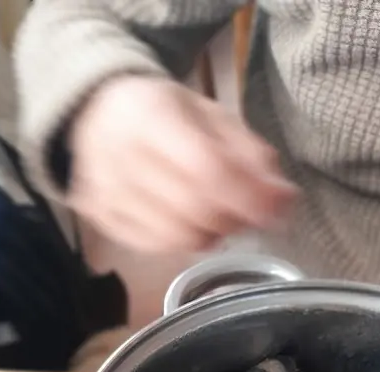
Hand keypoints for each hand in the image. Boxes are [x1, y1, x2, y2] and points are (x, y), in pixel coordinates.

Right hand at [68, 76, 297, 251]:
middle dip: (234, 218)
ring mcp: (107, 194)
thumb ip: (250, 155)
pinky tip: (192, 223)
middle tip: (251, 213)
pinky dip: (185, 242)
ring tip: (221, 215)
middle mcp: (120, 157)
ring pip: (176, 237)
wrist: (96, 116)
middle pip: (193, 209)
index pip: (207, 169)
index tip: (276, 209)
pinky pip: (157, 248)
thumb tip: (284, 199)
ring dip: (212, 234)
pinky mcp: (103, 221)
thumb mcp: (212, 116)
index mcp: (149, 116)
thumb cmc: (164, 114)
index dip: (247, 196)